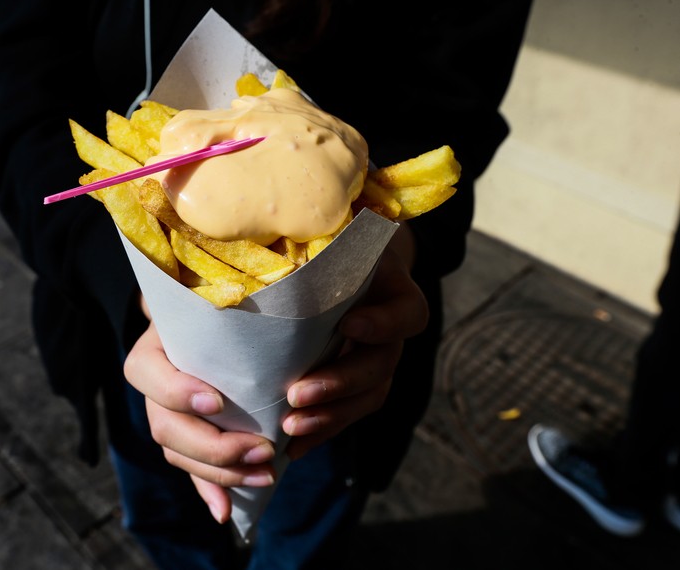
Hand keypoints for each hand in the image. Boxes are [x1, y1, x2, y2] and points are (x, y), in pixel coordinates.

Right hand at [123, 321, 276, 523]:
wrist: (212, 323)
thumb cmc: (222, 312)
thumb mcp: (219, 306)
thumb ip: (231, 316)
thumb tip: (262, 317)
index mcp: (153, 348)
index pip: (147, 372)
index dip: (178, 393)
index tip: (217, 403)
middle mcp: (152, 385)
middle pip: (165, 426)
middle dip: (214, 446)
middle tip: (262, 450)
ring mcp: (163, 414)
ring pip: (177, 453)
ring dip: (221, 473)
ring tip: (263, 475)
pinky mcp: (181, 440)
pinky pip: (189, 469)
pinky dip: (209, 491)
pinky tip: (225, 511)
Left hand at [282, 224, 427, 459]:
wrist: (342, 269)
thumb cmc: (330, 250)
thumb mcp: (333, 240)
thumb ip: (318, 244)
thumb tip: (274, 230)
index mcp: (393, 294)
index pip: (406, 313)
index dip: (382, 323)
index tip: (350, 324)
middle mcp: (391, 334)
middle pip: (380, 367)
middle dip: (339, 384)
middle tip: (297, 395)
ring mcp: (377, 363)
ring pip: (367, 398)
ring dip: (329, 417)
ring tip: (290, 430)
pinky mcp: (357, 388)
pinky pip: (347, 415)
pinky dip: (320, 433)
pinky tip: (293, 450)